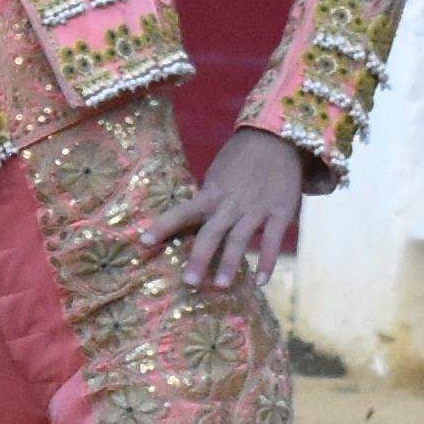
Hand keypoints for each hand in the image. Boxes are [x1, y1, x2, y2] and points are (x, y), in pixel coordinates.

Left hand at [156, 130, 308, 287]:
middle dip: (199, 257)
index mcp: (211, 194)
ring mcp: (255, 209)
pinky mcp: (279, 212)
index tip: (143, 242)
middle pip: (211, 233)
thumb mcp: (217, 175)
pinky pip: (272, 240)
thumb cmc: (241, 159)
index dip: (163, 226)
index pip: (182, 211)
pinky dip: (267, 262)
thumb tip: (188, 221)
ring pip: (240, 239)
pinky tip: (260, 282)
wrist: (276, 137)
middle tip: (189, 282)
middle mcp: (230, 204)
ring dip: (230, 263)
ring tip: (221, 286)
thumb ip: (207, 199)